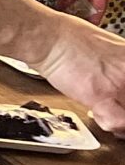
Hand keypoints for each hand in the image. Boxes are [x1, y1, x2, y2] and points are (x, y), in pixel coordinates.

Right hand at [35, 18, 124, 133]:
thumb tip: (124, 79)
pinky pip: (118, 122)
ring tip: (118, 119)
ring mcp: (119, 84)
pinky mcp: (99, 96)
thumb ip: (124, 66)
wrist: (48, 37)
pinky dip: (114, 126)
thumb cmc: (71, 38)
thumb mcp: (112, 47)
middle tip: (120, 108)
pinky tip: (103, 117)